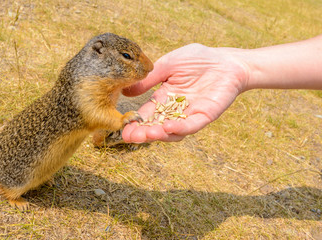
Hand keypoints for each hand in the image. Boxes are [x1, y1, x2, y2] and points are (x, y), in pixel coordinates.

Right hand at [122, 44, 248, 142]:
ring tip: (148, 134)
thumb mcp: (168, 65)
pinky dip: (180, 128)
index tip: (123, 130)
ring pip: (173, 131)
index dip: (135, 123)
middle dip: (143, 133)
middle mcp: (174, 110)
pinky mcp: (205, 116)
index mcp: (163, 98)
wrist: (225, 61)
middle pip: (156, 126)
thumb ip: (149, 79)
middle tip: (130, 137)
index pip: (147, 114)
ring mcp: (189, 115)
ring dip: (160, 134)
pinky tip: (169, 127)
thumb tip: (126, 91)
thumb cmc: (197, 59)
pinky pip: (191, 125)